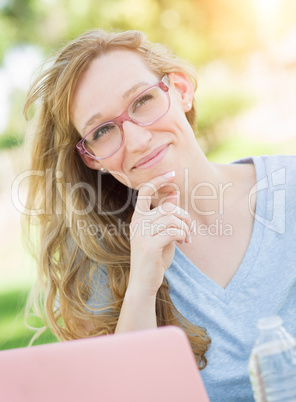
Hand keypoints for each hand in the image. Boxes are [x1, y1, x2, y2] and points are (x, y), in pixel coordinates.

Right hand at [128, 171, 192, 296]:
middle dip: (184, 217)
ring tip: (186, 238)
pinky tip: (183, 242)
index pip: (145, 191)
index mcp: (138, 218)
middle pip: (168, 207)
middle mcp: (137, 223)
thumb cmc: (155, 257)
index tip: (172, 174)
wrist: (144, 282)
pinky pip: (173, 231)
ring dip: (185, 228)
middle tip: (189, 230)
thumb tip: (174, 193)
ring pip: (172, 218)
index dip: (158, 180)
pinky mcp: (148, 245)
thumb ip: (166, 214)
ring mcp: (141, 233)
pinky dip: (183, 235)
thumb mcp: (162, 232)